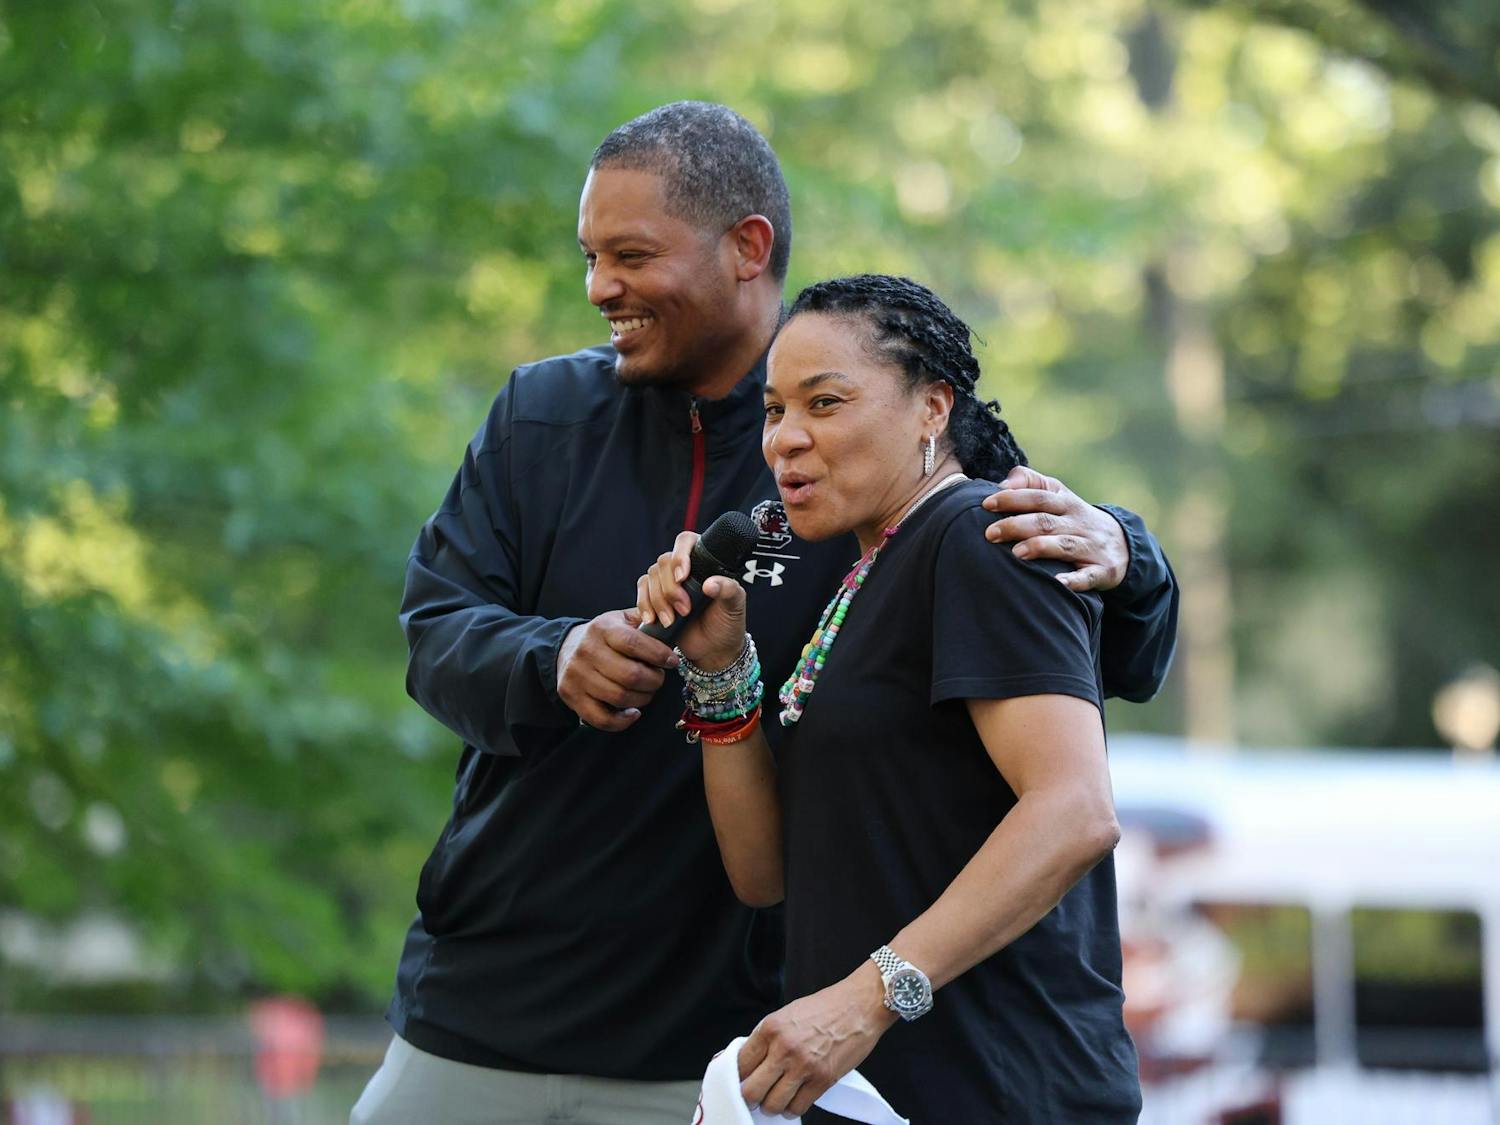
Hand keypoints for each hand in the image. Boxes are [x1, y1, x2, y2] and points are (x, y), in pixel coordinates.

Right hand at [556, 610, 674, 731]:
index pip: (634, 643)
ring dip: (643, 699)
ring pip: (620, 697)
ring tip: (647, 692)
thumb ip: (646, 619)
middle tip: (659, 678)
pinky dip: (623, 721)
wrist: (566, 648)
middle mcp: (587, 651)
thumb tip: (672, 622)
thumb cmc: (604, 636)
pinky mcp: (572, 696)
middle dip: (654, 680)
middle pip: (630, 675)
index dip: (658, 654)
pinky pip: (602, 719)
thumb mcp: (622, 619)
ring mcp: (578, 676)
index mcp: (602, 629)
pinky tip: (634, 712)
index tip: (672, 661)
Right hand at [636, 531, 746, 668]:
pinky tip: (652, 619)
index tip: (682, 577)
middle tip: (684, 610)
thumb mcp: (735, 605)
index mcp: (704, 561)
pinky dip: (644, 605)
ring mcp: (667, 582)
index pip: (685, 542)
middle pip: (664, 562)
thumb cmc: (728, 623)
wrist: (714, 649)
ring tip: (671, 620)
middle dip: (671, 589)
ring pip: (650, 577)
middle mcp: (684, 568)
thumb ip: (728, 590)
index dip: (680, 555)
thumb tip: (710, 584)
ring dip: (658, 600)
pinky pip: (641, 591)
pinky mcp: (655, 597)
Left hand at [737, 962, 895, 1117]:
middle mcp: (784, 1048)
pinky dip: (793, 1109)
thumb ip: (765, 1038)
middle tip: (755, 1095)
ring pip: (772, 1104)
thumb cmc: (825, 1008)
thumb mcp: (787, 1014)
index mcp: (771, 1028)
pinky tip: (794, 1100)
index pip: (740, 1064)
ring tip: (776, 1098)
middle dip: (750, 1097)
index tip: (740, 1081)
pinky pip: (798, 1108)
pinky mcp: (823, 1080)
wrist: (860, 1005)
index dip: (736, 1077)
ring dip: (772, 1105)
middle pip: (751, 1091)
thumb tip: (743, 1060)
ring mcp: (804, 1066)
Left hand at [982, 466, 1129, 591]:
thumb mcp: (1059, 495)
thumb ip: (1032, 483)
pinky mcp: (1103, 570)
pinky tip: (1058, 582)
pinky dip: (1074, 580)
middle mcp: (1078, 522)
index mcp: (1066, 502)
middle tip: (989, 533)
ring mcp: (1091, 546)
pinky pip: (1089, 576)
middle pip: (1046, 520)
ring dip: (1040, 548)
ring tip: (1016, 553)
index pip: (1038, 496)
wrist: (1123, 544)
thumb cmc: (1075, 519)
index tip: (987, 504)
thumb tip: (1003, 484)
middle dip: (1017, 525)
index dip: (1013, 498)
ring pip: (1064, 545)